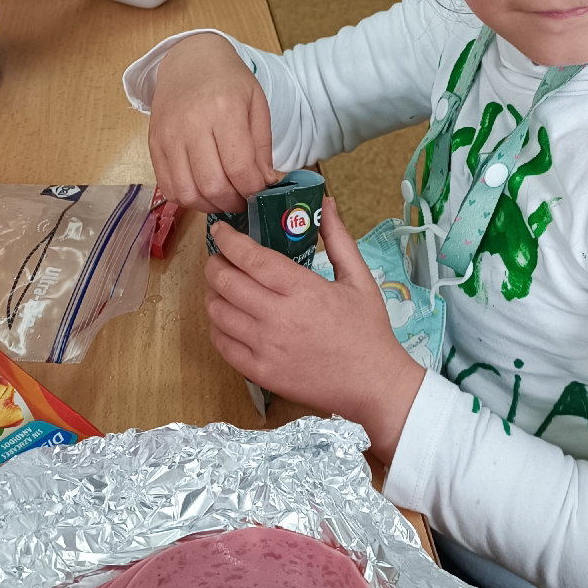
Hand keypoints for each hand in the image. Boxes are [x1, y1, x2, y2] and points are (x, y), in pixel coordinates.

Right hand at [150, 34, 280, 211]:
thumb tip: (266, 185)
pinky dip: (187, 199)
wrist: (190, 59)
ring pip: (187, 193)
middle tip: (243, 199)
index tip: (260, 193)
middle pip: (212, 185)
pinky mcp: (153, 145)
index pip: (239, 168)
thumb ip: (262, 148)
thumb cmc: (229, 81)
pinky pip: (167, 187)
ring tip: (223, 197)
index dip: (253, 191)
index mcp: (224, 111)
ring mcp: (168, 136)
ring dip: (209, 205)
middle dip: (233, 202)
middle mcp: (192, 125)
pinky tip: (202, 191)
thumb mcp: (257, 106)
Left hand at [205, 197, 424, 459]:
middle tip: (220, 258)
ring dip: (214, 294)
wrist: (373, 384)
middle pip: (225, 282)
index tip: (221, 230)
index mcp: (302, 290)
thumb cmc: (369, 331)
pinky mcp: (260, 373)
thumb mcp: (359, 279)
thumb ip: (338, 239)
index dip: (228, 240)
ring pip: (217, 312)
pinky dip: (218, 327)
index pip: (250, 257)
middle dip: (215, 264)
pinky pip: (222, 344)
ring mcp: (266, 347)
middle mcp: (278, 317)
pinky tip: (228, 319)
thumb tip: (327, 204)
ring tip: (223, 287)